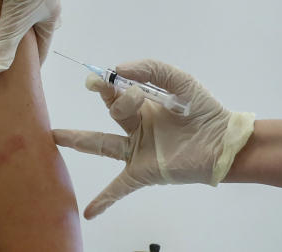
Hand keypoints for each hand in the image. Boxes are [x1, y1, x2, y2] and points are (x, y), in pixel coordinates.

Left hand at [0, 0, 63, 73]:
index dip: (27, 65)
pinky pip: (7, 4)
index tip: (13, 78)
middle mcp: (43, 8)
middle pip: (28, 35)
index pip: (39, 50)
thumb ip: (5, 43)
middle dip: (14, 48)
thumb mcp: (16, 18)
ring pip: (17, 19)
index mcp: (50, 19)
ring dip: (4, 28)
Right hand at [53, 59, 254, 218]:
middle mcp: (137, 128)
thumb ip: (151, 70)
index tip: (108, 75)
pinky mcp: (145, 171)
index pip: (118, 92)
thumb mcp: (180, 81)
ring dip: (79, 140)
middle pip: (111, 112)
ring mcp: (138, 150)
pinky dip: (104, 199)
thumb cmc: (205, 111)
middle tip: (91, 84)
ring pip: (103, 144)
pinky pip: (120, 186)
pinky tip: (89, 212)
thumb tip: (119, 69)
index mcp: (144, 106)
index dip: (110, 82)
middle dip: (101, 96)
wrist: (226, 142)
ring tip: (55, 136)